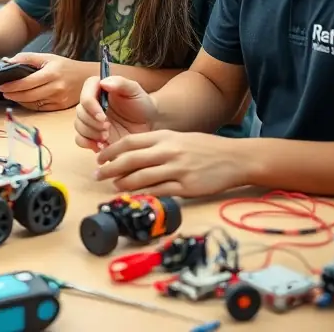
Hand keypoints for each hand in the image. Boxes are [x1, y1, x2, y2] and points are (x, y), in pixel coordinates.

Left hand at [0, 52, 92, 111]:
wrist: (87, 77)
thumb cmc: (65, 66)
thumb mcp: (48, 57)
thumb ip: (27, 58)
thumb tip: (7, 61)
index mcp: (52, 73)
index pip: (27, 82)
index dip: (13, 85)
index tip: (1, 85)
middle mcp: (56, 88)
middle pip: (29, 95)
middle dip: (13, 94)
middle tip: (2, 92)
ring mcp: (59, 99)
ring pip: (33, 103)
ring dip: (19, 100)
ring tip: (9, 95)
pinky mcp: (60, 107)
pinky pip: (40, 108)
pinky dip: (29, 105)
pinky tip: (22, 100)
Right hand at [74, 74, 157, 151]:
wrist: (149, 127)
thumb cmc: (142, 106)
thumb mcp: (135, 92)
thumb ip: (120, 83)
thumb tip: (103, 83)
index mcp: (99, 90)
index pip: (85, 94)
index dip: (90, 105)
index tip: (103, 117)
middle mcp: (91, 104)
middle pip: (80, 112)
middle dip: (93, 123)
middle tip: (108, 129)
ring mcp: (90, 120)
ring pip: (78, 126)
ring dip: (91, 133)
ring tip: (107, 137)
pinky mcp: (91, 135)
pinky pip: (79, 139)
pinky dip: (87, 143)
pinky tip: (101, 146)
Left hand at [95, 131, 245, 196]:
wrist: (235, 158)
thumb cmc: (204, 148)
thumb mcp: (178, 137)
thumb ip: (155, 144)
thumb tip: (129, 154)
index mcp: (164, 137)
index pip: (129, 143)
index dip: (110, 151)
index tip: (99, 159)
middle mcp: (168, 151)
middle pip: (130, 160)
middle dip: (109, 169)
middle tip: (98, 175)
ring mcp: (177, 170)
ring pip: (141, 178)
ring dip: (123, 184)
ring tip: (115, 186)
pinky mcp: (187, 188)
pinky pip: (159, 192)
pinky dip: (144, 195)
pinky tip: (135, 196)